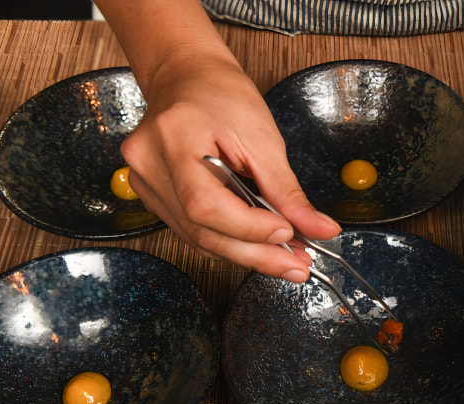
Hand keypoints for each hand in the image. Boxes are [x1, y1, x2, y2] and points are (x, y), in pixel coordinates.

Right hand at [120, 49, 341, 281]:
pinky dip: (229, 242)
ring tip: (287, 260)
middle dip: (256, 254)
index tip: (289, 233)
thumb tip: (319, 229)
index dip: (249, 228)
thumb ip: (287, 190)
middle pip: (201, 230)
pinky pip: (192, 231)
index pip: (206, 204)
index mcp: (173, 138)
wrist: (187, 78)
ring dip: (246, 255)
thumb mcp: (262, 136)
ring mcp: (144, 183)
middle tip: (297, 266)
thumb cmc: (220, 95)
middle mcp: (148, 164)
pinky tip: (259, 247)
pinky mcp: (152, 195)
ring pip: (198, 238)